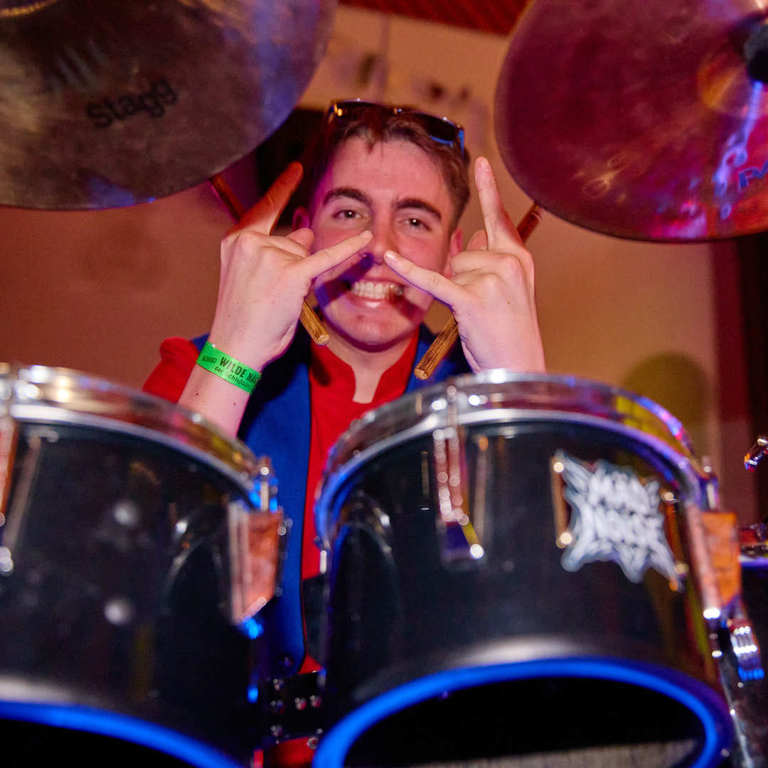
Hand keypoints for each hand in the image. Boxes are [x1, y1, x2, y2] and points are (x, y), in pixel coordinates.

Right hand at [208, 163, 371, 370]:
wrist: (234, 347)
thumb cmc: (243, 317)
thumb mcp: (250, 276)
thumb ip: (274, 251)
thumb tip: (305, 233)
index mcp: (235, 240)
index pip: (265, 207)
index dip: (283, 188)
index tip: (297, 169)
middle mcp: (251, 242)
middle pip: (294, 240)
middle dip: (295, 264)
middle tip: (272, 294)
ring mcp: (271, 257)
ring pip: (306, 256)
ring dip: (302, 278)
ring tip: (277, 302)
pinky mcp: (291, 276)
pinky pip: (326, 259)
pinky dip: (348, 250)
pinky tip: (366, 239)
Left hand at [384, 156, 544, 372]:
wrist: (518, 367)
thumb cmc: (510, 331)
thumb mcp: (508, 290)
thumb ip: (490, 259)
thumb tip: (474, 233)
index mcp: (519, 258)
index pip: (499, 218)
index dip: (487, 190)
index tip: (480, 162)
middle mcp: (509, 263)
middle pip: (464, 253)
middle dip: (462, 277)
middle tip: (481, 306)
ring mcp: (492, 280)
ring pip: (451, 269)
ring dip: (455, 292)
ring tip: (477, 315)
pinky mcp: (471, 300)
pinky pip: (433, 281)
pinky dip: (409, 273)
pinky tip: (390, 261)